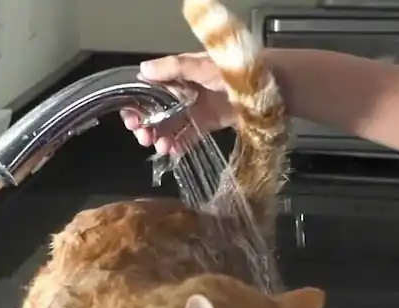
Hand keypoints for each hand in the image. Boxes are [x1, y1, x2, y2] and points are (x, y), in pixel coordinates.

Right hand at [120, 53, 235, 154]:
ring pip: (171, 125)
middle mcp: (184, 91)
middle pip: (157, 110)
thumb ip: (174, 68)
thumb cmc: (235, 69)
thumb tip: (143, 70)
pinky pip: (189, 136)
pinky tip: (172, 152)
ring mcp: (196, 108)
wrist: (269, 86)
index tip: (130, 118)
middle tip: (142, 136)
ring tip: (159, 146)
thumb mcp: (202, 64)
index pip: (149, 89)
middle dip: (146, 124)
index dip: (137, 104)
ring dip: (161, 136)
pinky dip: (179, 145)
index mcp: (180, 74)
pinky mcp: (209, 124)